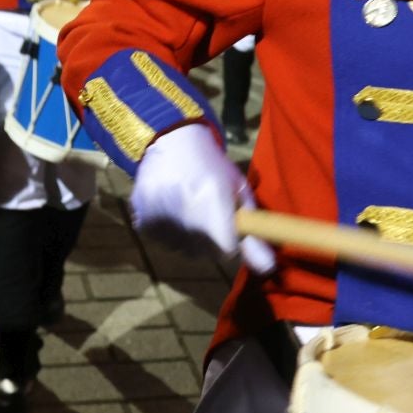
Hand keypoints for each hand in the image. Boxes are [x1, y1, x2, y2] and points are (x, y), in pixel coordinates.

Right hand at [131, 124, 273, 272]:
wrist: (170, 142)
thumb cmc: (212, 165)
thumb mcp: (239, 191)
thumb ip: (254, 233)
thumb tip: (269, 269)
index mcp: (213, 201)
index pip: (227, 250)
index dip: (230, 240)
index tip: (227, 223)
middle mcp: (184, 214)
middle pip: (204, 253)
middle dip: (211, 240)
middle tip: (207, 211)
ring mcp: (160, 219)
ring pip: (183, 250)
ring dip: (189, 237)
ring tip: (188, 207)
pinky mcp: (142, 222)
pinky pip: (163, 243)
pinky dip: (170, 232)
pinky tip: (172, 209)